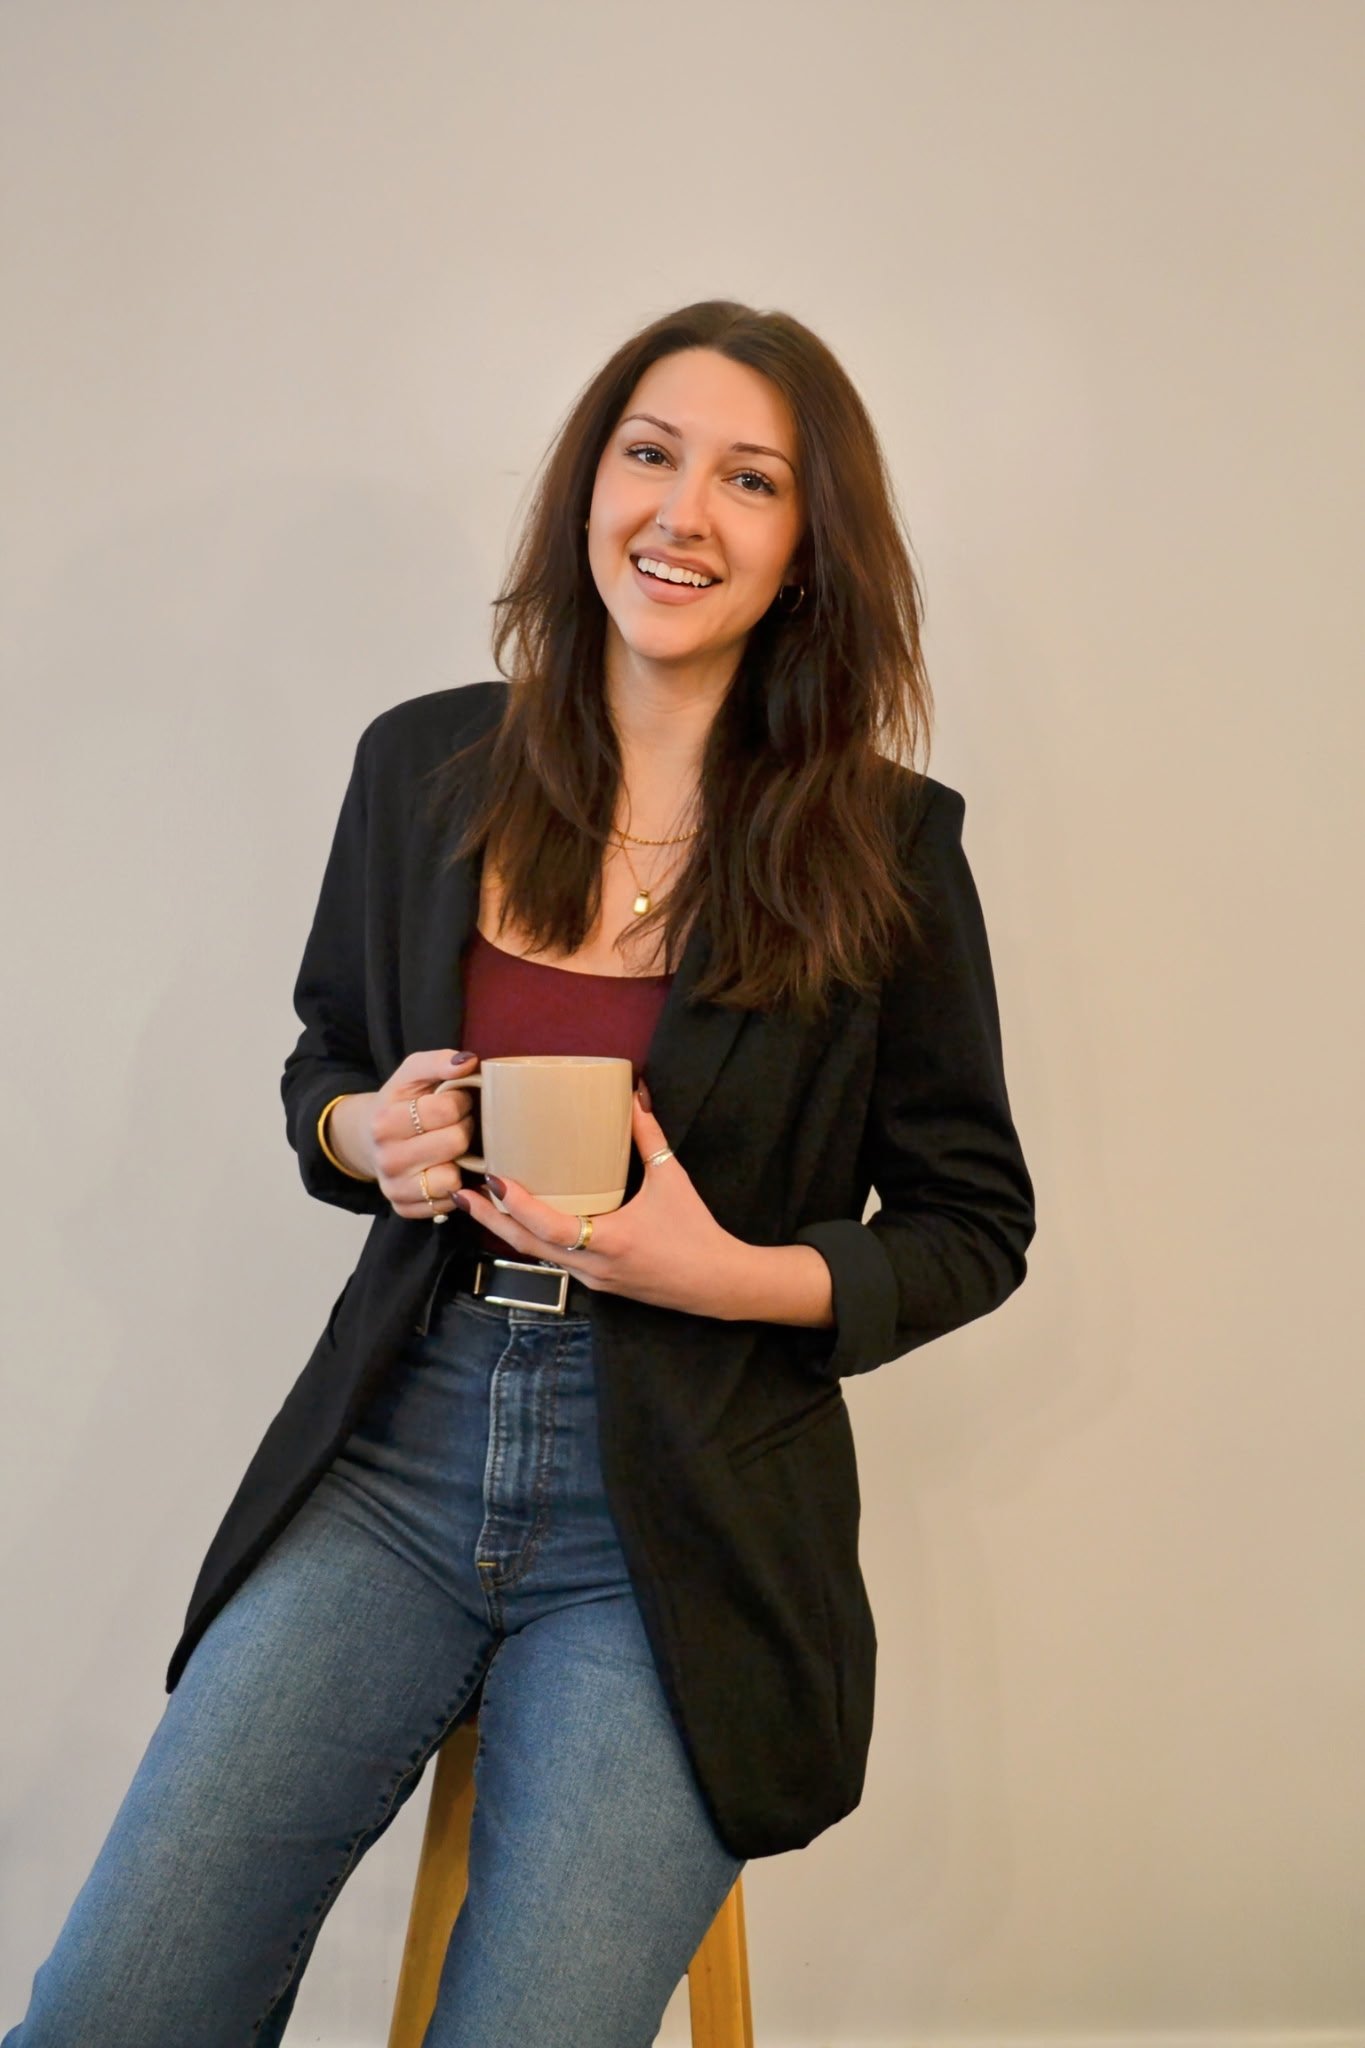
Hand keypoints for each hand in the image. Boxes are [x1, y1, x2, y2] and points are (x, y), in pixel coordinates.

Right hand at [368, 1050, 481, 1221]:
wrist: (369, 1138)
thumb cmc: (400, 1102)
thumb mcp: (412, 1073)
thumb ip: (439, 1061)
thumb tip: (468, 1062)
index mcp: (385, 1121)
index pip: (446, 1110)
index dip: (460, 1102)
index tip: (455, 1101)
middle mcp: (386, 1158)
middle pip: (454, 1143)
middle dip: (463, 1129)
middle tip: (456, 1125)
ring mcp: (393, 1188)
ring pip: (452, 1180)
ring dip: (460, 1162)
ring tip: (451, 1149)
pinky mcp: (403, 1208)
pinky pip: (448, 1203)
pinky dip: (454, 1187)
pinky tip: (445, 1169)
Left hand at [452, 1083, 744, 1317]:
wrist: (718, 1283)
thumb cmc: (696, 1232)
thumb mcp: (672, 1179)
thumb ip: (649, 1137)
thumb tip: (633, 1096)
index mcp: (609, 1242)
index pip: (549, 1228)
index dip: (518, 1204)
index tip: (494, 1178)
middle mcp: (592, 1267)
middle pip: (527, 1246)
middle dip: (491, 1219)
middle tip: (463, 1190)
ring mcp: (592, 1279)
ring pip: (537, 1256)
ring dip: (507, 1230)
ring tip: (481, 1201)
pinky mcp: (597, 1282)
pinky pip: (554, 1260)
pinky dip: (531, 1239)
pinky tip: (520, 1219)